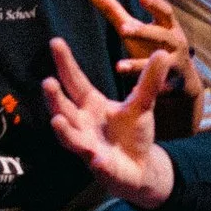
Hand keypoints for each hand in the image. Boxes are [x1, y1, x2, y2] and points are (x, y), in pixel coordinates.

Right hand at [41, 35, 175, 209]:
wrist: (140, 167)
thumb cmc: (133, 132)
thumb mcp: (143, 103)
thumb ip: (149, 81)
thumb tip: (163, 52)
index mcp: (91, 106)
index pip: (75, 82)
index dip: (65, 63)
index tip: (55, 41)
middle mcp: (83, 125)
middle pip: (65, 110)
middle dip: (55, 98)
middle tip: (47, 82)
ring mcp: (89, 148)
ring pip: (72, 139)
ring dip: (64, 131)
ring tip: (57, 122)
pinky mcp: (103, 169)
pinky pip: (98, 166)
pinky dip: (97, 162)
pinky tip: (97, 159)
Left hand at [89, 0, 206, 109]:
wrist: (182, 81)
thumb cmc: (152, 47)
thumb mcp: (136, 30)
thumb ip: (114, 11)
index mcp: (169, 28)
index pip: (165, 12)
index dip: (154, 4)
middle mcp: (176, 44)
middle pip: (163, 36)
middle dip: (144, 32)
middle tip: (123, 29)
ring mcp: (176, 66)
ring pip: (161, 64)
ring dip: (139, 65)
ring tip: (118, 67)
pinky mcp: (173, 87)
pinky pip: (160, 88)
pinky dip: (148, 90)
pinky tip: (131, 91)